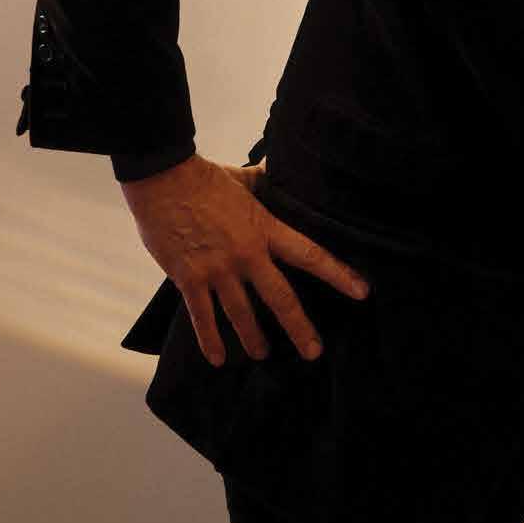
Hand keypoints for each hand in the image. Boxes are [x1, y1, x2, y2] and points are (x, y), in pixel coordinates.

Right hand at [119, 154, 370, 365]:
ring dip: (253, 339)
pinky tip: (217, 359)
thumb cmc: (203, 177)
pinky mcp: (188, 278)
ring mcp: (217, 269)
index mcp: (264, 229)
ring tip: (262, 354)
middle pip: (280, 298)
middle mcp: (246, 254)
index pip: (310, 255)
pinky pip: (201, 316)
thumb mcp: (244, 178)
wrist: (162, 178)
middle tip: (313, 352)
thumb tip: (281, 164)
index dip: (338, 274)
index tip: (361, 292)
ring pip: (242, 314)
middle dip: (299, 328)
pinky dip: (209, 340)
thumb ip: (265, 180)